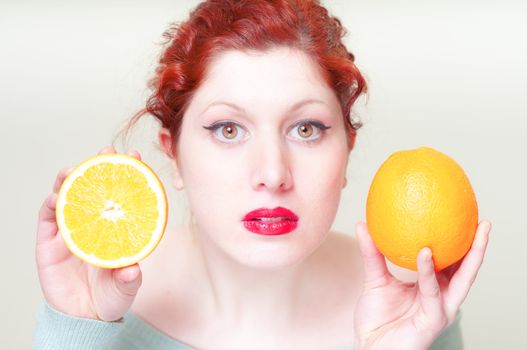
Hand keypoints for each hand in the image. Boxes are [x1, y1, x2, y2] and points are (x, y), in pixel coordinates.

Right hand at [36, 146, 143, 321]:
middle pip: (93, 188)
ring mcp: (70, 230)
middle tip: (105, 153)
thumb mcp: (124, 287)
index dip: (127, 174)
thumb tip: (133, 269)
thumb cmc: (110, 296)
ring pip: (67, 196)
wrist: (84, 317)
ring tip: (74, 170)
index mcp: (115, 227)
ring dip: (69, 179)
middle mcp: (93, 223)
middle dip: (98, 167)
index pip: (121, 195)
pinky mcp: (49, 243)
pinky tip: (56, 198)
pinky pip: (47, 218)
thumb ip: (129, 279)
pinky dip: (50, 205)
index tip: (135, 157)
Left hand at [353, 220, 490, 349]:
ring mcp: (440, 309)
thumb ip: (372, 253)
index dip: (460, 242)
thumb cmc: (376, 318)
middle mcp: (441, 297)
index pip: (452, 262)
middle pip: (466, 269)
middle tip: (482, 222)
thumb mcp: (374, 279)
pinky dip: (429, 271)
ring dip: (471, 256)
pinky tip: (426, 252)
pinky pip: (432, 291)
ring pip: (462, 280)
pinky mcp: (433, 319)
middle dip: (478, 246)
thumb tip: (363, 224)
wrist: (369, 347)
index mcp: (432, 287)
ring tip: (474, 232)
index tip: (464, 218)